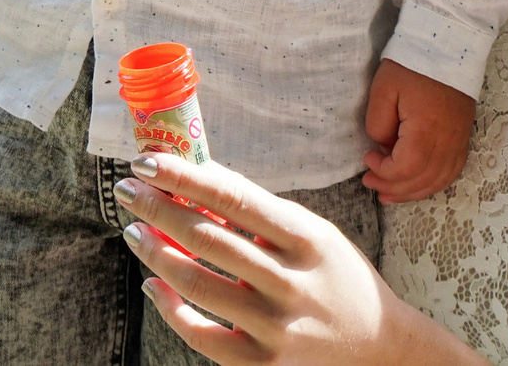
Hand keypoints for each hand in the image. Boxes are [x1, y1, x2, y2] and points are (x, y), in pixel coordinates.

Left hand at [112, 154, 440, 364]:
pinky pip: (203, 337)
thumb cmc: (336, 275)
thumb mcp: (313, 232)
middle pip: (208, 239)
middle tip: (129, 190)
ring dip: (156, 254)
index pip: (234, 199)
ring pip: (198, 284)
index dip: (184, 178)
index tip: (147, 161)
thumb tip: (197, 175)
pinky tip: (153, 285)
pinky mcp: (264, 363)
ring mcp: (277, 328)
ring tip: (134, 231)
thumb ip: (259, 210)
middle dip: (158, 209)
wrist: (379, 344)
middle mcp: (292, 283)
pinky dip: (171, 309)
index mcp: (307, 240)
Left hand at [361, 60, 474, 202]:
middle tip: (371, 183)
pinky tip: (417, 184)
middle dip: (393, 188)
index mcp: (426, 131)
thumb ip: (378, 123)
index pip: (405, 169)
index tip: (367, 158)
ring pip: (438, 181)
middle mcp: (448, 143)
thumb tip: (383, 146)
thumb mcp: (384, 89)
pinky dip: (432, 184)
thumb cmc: (412, 66)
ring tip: (390, 194)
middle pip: (421, 181)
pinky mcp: (463, 138)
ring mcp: (459, 142)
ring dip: (413, 192)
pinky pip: (451, 172)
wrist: (449, 47)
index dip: (383, 172)